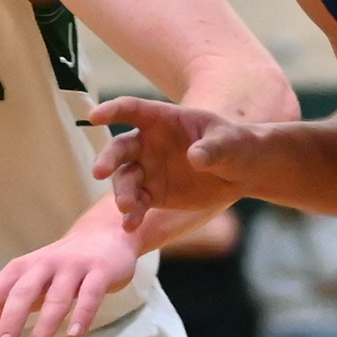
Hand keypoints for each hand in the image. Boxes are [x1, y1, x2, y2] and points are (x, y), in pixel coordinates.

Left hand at [0, 221, 144, 336]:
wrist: (106, 233)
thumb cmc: (62, 267)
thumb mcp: (31, 283)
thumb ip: (6, 308)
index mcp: (20, 269)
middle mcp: (42, 265)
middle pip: (21, 293)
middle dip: (10, 322)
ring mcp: (72, 267)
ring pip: (56, 297)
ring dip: (44, 326)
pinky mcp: (100, 271)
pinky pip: (90, 295)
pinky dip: (82, 316)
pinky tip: (74, 336)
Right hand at [90, 96, 259, 229]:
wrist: (242, 171)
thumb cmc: (235, 144)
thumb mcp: (229, 142)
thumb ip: (212, 147)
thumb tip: (194, 157)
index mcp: (162, 120)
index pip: (132, 110)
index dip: (112, 110)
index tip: (94, 115)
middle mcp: (148, 144)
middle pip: (120, 149)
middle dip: (108, 159)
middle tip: (100, 173)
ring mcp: (148, 170)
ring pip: (125, 180)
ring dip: (122, 193)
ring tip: (127, 208)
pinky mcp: (153, 195)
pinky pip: (137, 205)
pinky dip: (133, 215)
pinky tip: (131, 226)